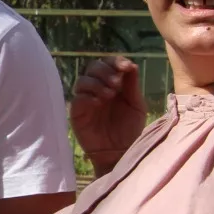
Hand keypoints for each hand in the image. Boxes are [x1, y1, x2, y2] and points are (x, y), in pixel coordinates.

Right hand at [70, 56, 144, 173]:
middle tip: (116, 84)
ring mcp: (86, 99)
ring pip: (82, 80)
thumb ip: (132, 86)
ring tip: (109, 95)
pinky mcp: (77, 112)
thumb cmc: (129, 129)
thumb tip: (131, 64)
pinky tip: (99, 102)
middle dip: (105, 71)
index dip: (116, 61)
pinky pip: (77, 98)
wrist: (120, 152)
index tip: (126, 67)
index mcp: (112, 83)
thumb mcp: (136, 105)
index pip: (109, 64)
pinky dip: (88, 96)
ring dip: (96, 83)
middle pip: (93, 67)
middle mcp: (97, 88)